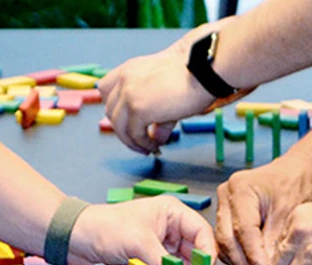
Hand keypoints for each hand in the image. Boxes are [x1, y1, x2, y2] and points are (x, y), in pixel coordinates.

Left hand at [67, 196, 216, 264]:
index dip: (208, 254)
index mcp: (172, 213)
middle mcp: (170, 229)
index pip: (202, 233)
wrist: (73, 240)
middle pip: (196, 251)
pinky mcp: (150, 263)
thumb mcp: (138, 242)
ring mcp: (160, 248)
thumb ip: (165, 264)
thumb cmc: (103, 228)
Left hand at [99, 20, 233, 154]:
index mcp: (129, 68)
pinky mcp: (138, 109)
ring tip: (147, 148)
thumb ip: (156, 113)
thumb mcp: (166, 90)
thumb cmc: (194, 75)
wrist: (206, 70)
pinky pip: (134, 135)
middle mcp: (124, 79)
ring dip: (132, 141)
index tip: (126, 121)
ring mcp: (129, 94)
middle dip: (123, 129)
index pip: (105, 90)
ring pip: (119, 127)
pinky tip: (155, 147)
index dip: (114, 108)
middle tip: (139, 141)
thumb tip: (156, 137)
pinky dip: (143, 144)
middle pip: (110, 112)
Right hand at [215, 155, 311, 264]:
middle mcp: (226, 195)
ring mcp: (222, 205)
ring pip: (224, 242)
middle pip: (227, 237)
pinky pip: (226, 241)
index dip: (253, 255)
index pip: (243, 229)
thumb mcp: (289, 212)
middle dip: (243, 263)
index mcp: (240, 189)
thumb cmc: (294, 184)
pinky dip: (238, 256)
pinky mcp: (225, 215)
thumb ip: (275, 240)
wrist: (293, 172)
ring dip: (239, 263)